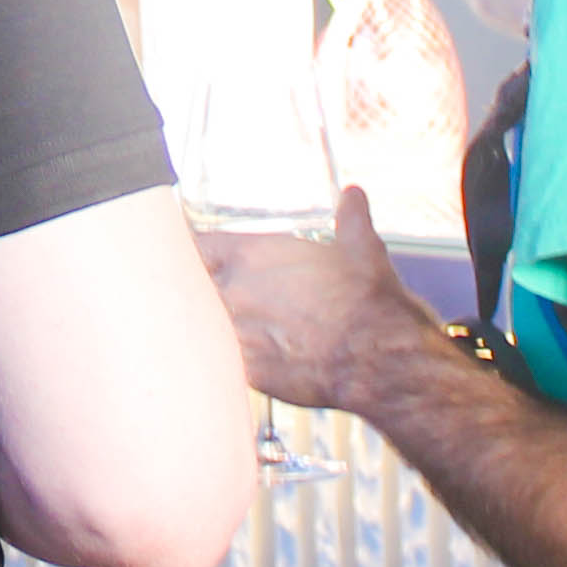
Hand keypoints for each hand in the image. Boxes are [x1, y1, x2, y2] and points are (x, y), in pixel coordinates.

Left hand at [198, 187, 439, 416]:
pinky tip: (231, 364)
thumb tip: (354, 196)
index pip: (193, 246)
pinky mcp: (245, 371)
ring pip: (197, 327)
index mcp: (252, 255)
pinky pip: (219, 362)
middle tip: (198, 299)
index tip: (190, 258)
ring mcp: (237, 332)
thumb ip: (350, 219)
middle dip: (191, 292)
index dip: (189, 253)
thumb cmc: (370, 303)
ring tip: (211, 333)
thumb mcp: (362, 249)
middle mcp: (236, 290)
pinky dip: (221, 361)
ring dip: (204, 328)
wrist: (380, 357)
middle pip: (185, 287)